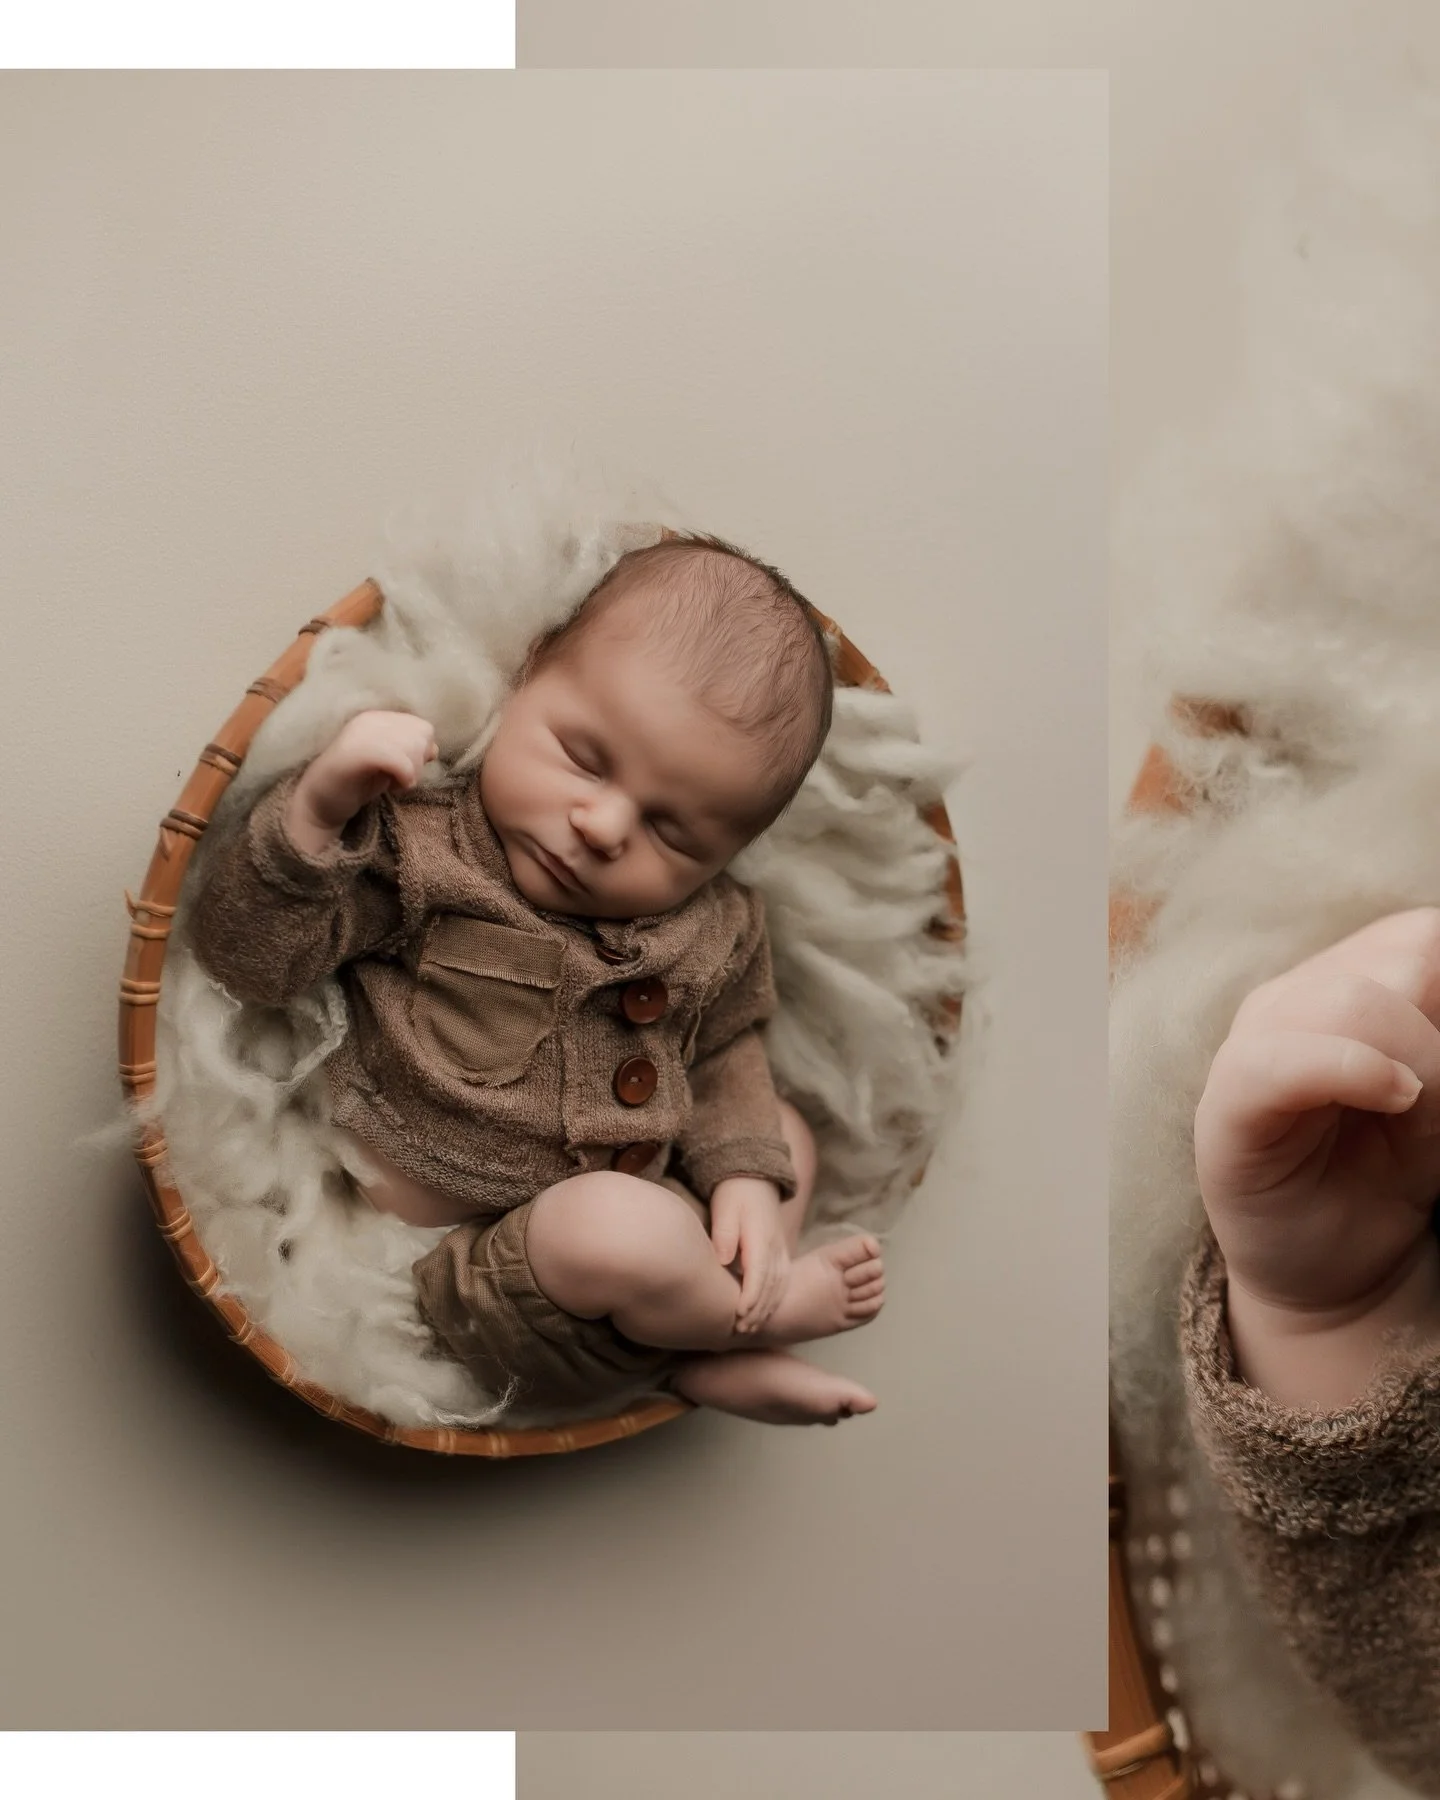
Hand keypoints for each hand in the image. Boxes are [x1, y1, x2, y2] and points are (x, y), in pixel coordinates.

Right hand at [294, 709, 439, 834]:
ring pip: (413, 746)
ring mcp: (360, 734)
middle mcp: (370, 719)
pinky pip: (398, 760)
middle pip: (422, 735)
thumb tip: (434, 749)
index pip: (422, 727)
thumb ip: (410, 750)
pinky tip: (392, 789)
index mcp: (378, 717)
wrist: (318, 803)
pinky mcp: (355, 753)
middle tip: (398, 779)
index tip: (403, 770)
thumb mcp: (390, 762)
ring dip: (411, 772)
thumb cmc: (356, 783)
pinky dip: (404, 777)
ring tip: (392, 783)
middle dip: (418, 762)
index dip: (421, 752)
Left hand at [709, 1176, 788, 1334]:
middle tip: (741, 1331)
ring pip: (779, 1286)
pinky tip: (763, 1312)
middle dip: (758, 1311)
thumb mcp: (725, 1209)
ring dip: (767, 1309)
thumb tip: (723, 1260)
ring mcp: (780, 1250)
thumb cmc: (734, 1194)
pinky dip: (774, 1299)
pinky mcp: (780, 1253)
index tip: (738, 1315)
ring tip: (750, 1328)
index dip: (750, 1297)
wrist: (754, 1179)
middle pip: (771, 1286)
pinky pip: (782, 1281)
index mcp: (761, 1238)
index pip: (759, 1274)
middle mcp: (776, 1247)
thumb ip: (724, 1235)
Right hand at [1195, 909, 1439, 1358]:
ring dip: (1416, 1060)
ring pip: (1350, 1000)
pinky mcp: (1226, 1105)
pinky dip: (1349, 1068)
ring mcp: (1251, 1045)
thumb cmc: (1389, 1176)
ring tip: (1416, 1117)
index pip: (1417, 936)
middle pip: (1398, 961)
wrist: (1334, 1271)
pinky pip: (1278, 1060)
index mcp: (1341, 982)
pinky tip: (1393, 1098)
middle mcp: (1289, 999)